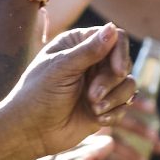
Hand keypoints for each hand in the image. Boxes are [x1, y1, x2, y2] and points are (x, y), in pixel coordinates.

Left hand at [3, 25, 136, 156]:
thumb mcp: (61, 69)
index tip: (118, 71)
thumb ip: (88, 51)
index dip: (120, 52)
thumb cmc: (38, 95)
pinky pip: (125, 104)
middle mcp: (92, 61)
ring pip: (129, 84)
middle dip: (111, 81)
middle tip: (92, 97)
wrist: (30, 131)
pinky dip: (114, 113)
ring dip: (115, 98)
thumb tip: (113, 27)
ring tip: (94, 109)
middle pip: (124, 62)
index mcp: (78, 44)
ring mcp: (100, 84)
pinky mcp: (105, 105)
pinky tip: (97, 119)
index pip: (114, 38)